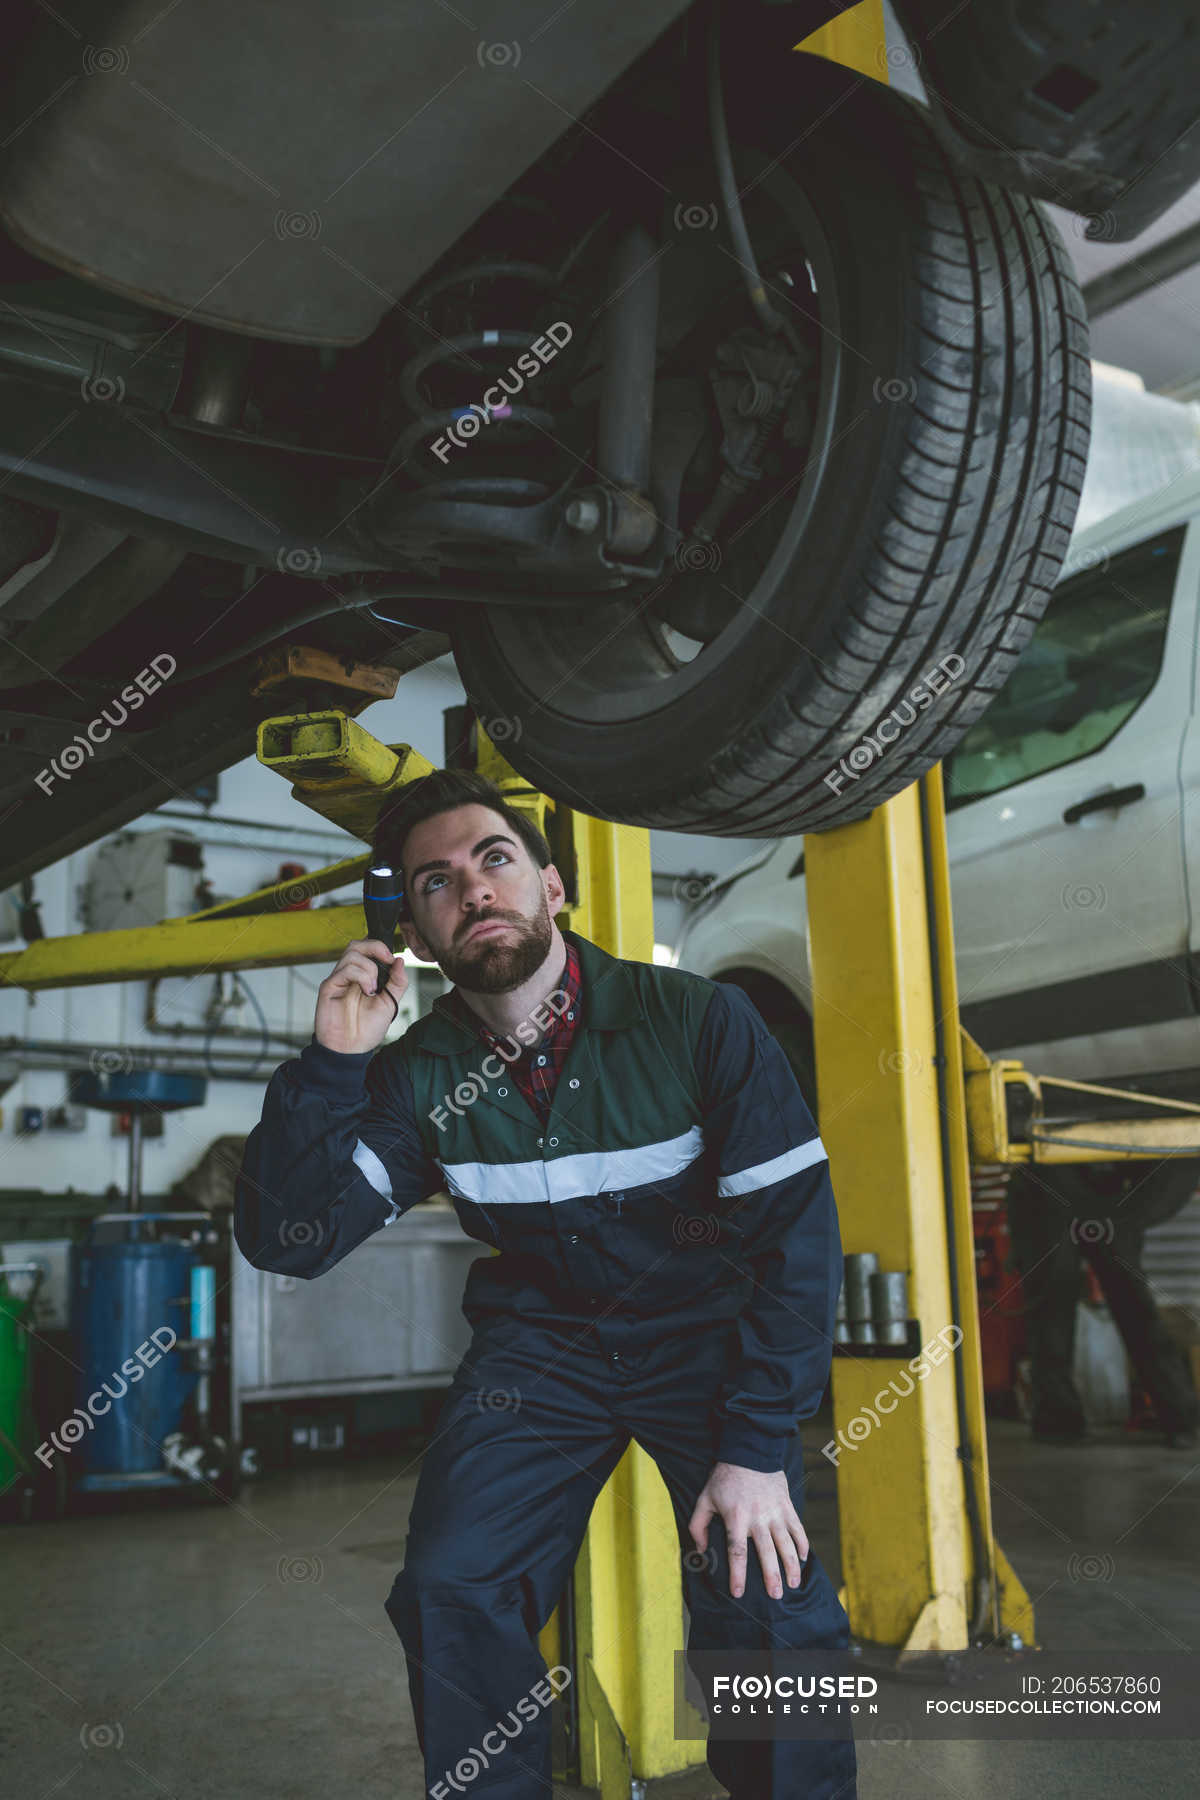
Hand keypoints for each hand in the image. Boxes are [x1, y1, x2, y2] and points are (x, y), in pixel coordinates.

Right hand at [314, 938, 408, 1054]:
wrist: (351, 1050)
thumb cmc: (367, 1030)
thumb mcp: (390, 1003)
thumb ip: (397, 981)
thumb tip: (400, 960)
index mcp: (363, 976)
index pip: (366, 949)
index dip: (379, 946)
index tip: (392, 958)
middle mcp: (349, 975)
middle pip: (356, 945)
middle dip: (374, 947)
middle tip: (386, 960)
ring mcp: (338, 980)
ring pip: (351, 954)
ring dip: (368, 968)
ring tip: (372, 989)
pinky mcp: (329, 988)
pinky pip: (344, 970)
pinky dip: (360, 976)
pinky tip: (366, 991)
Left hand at [689, 1462, 808, 1598]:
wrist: (749, 1451)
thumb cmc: (724, 1478)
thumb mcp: (704, 1498)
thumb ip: (698, 1526)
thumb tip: (701, 1551)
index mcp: (736, 1517)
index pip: (737, 1552)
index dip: (737, 1574)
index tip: (739, 1593)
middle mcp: (758, 1517)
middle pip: (767, 1552)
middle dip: (772, 1577)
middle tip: (775, 1596)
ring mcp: (775, 1511)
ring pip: (787, 1543)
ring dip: (791, 1566)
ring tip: (793, 1584)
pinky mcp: (787, 1505)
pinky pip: (798, 1528)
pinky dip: (803, 1544)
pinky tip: (804, 1559)